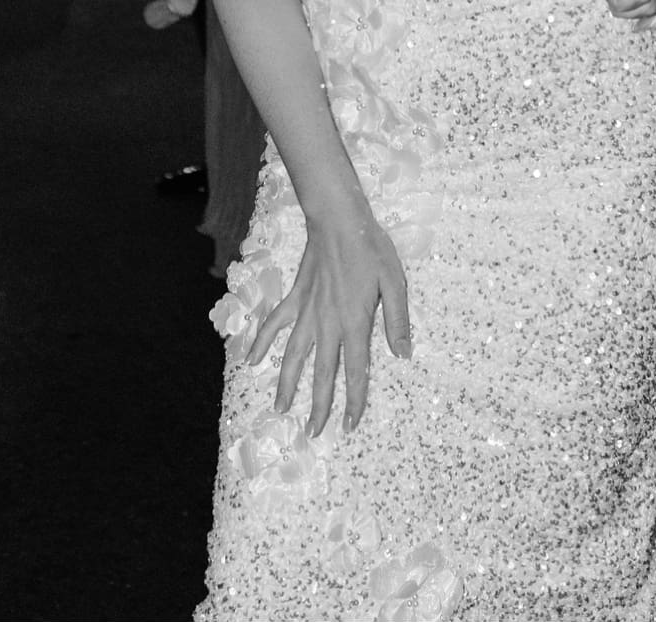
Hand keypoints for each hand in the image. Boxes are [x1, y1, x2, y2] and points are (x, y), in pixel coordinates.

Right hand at [249, 211, 410, 435]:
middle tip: (313, 434)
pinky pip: (275, 324)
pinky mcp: (295, 298)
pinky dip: (262, 342)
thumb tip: (404, 355)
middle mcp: (328, 324)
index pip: (356, 371)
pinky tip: (251, 361)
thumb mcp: (395, 283)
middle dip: (318, 406)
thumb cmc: (372, 249)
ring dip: (287, 384)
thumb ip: (397, 321)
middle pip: (322, 373)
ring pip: (294, 356)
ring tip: (279, 409)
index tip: (350, 425)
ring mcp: (307, 312)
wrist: (339, 220)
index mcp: (356, 323)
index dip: (354, 401)